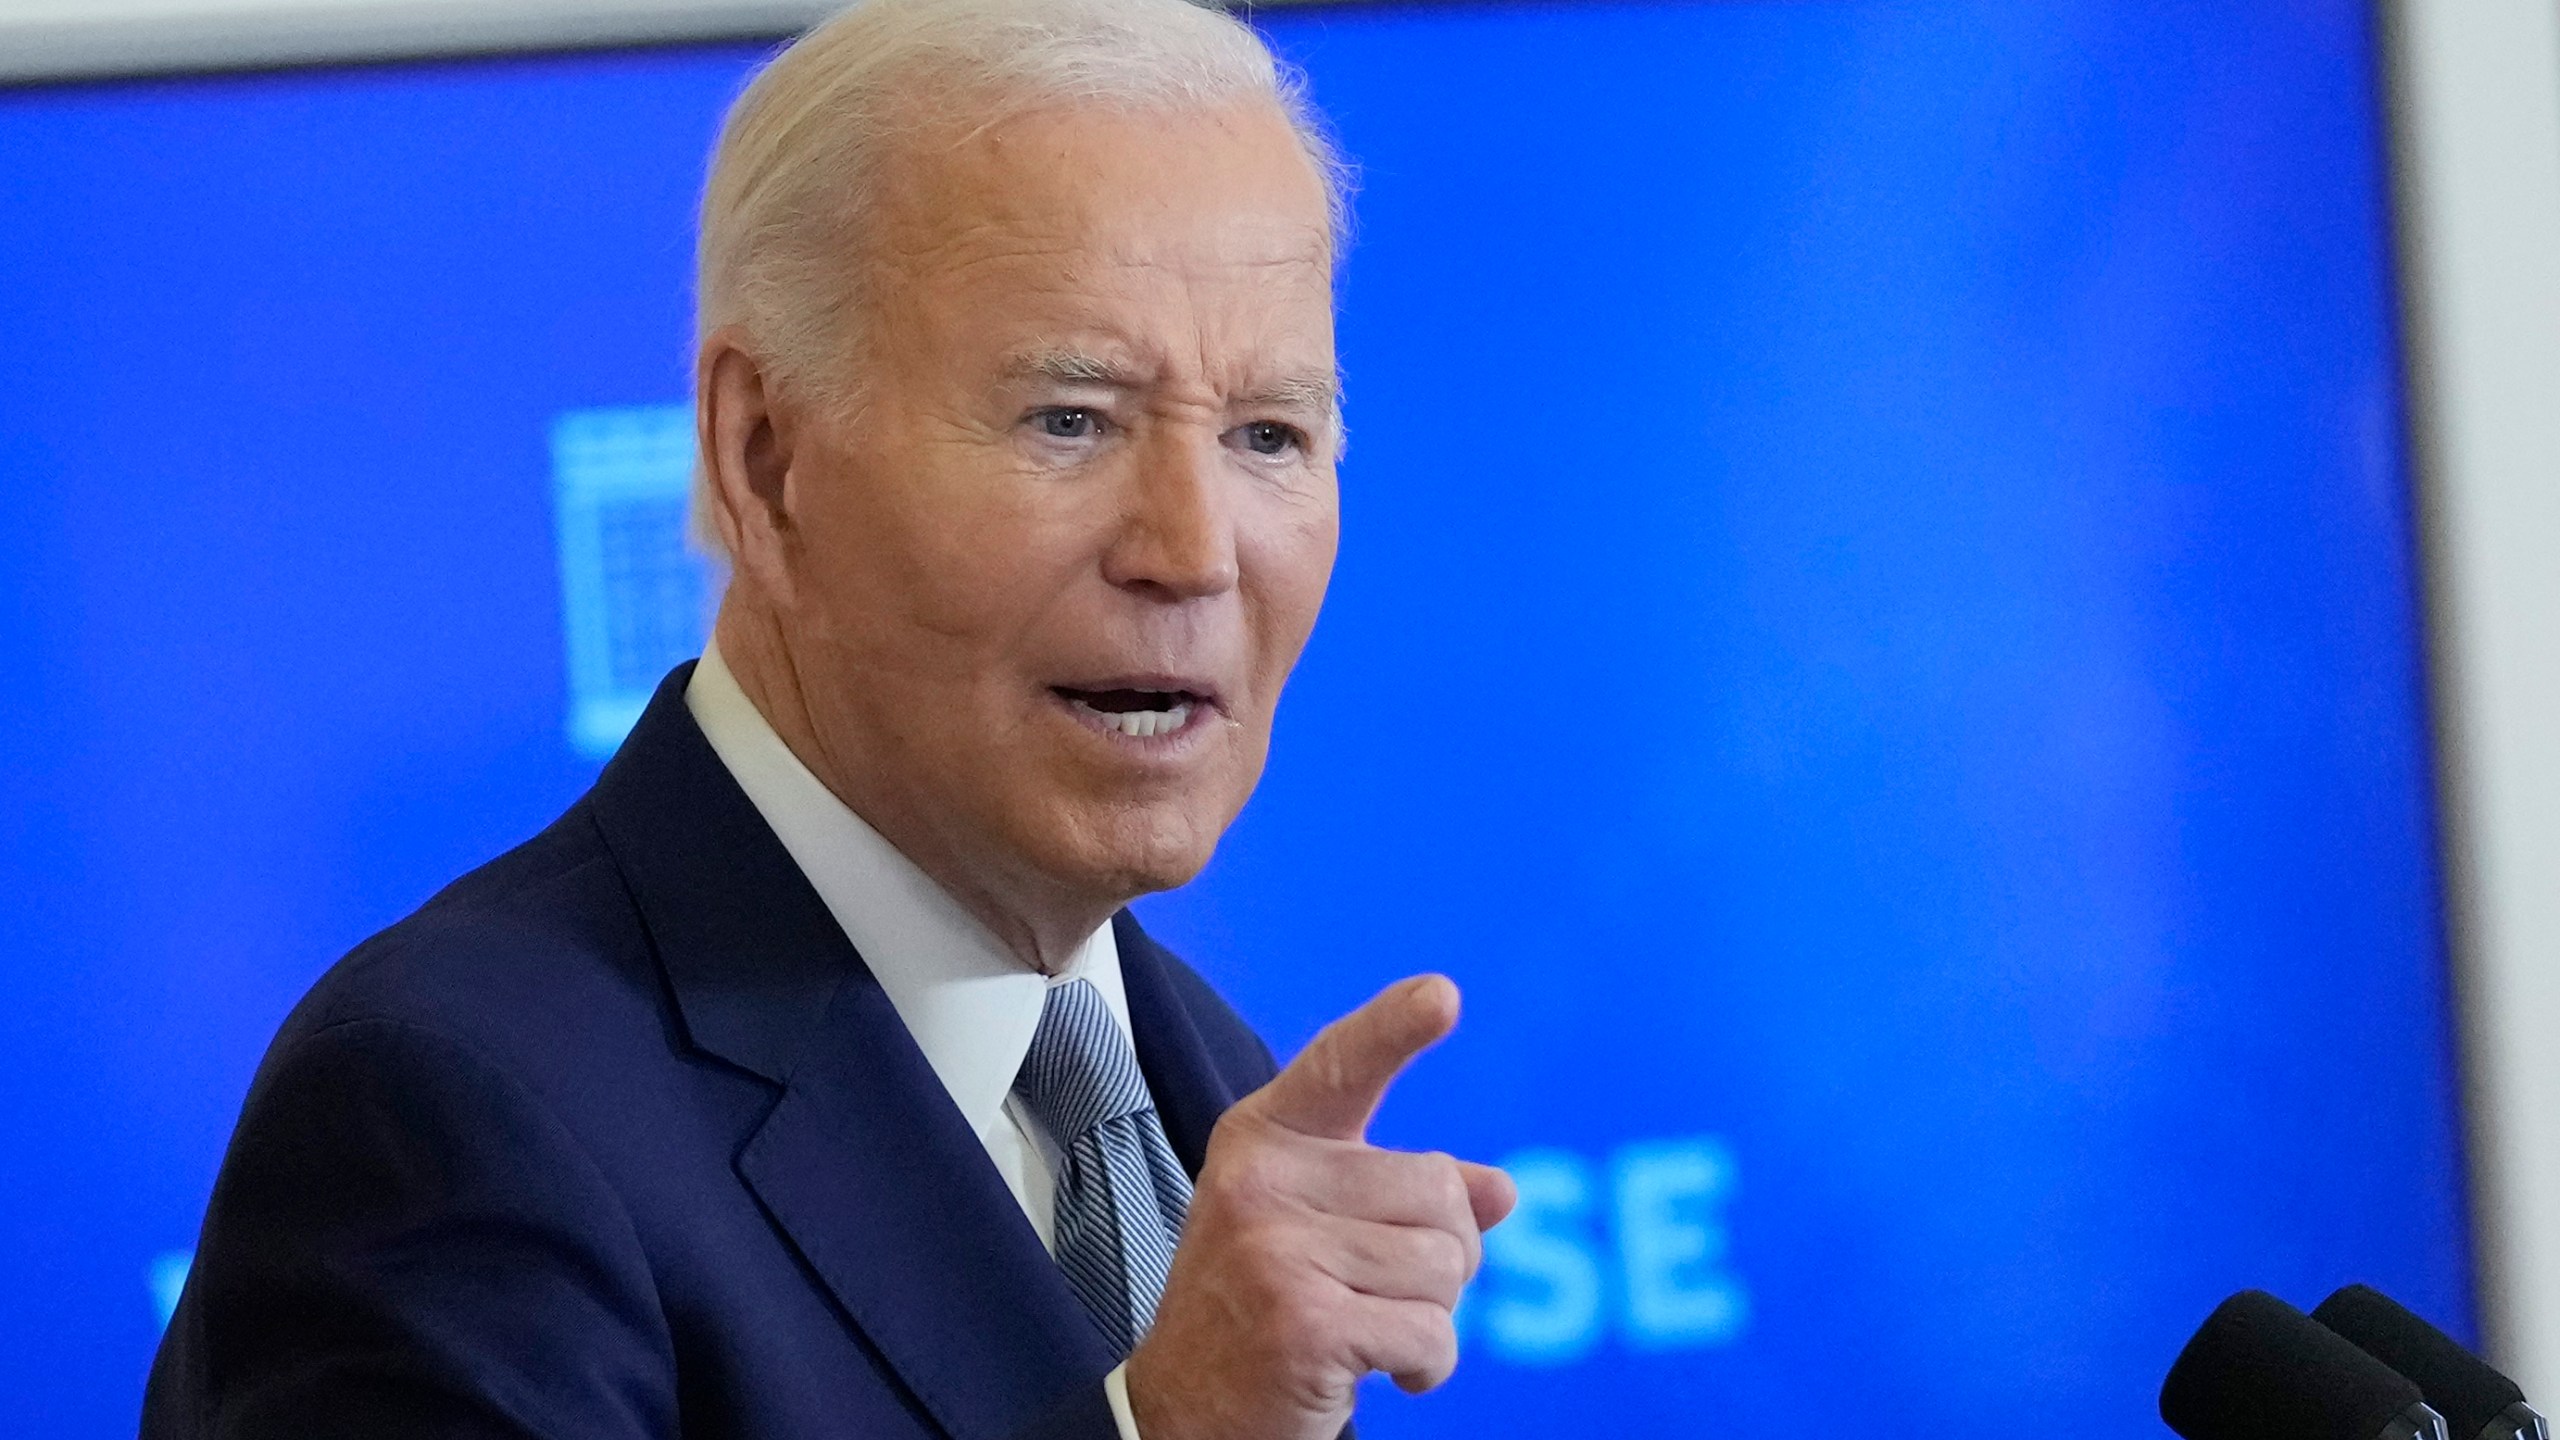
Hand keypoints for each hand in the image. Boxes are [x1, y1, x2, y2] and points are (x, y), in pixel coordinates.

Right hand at [1125, 975, 1516, 1439]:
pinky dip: (1427, 1367)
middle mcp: (1262, 1180)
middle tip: (1384, 1293)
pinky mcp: (1304, 1321)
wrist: (1185, 1415)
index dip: (1394, 1028)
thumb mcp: (1321, 1232)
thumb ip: (1404, 1199)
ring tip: (1369, 1329)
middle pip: (1440, 1189)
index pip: (1340, 1067)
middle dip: (1443, 1255)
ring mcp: (1276, 1249)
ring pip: (1445, 1266)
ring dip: (1432, 1317)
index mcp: (1263, 1140)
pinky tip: (1380, 1373)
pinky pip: (1432, 1334)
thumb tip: (1501, 1191)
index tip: (1443, 994)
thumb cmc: (1260, 1313)